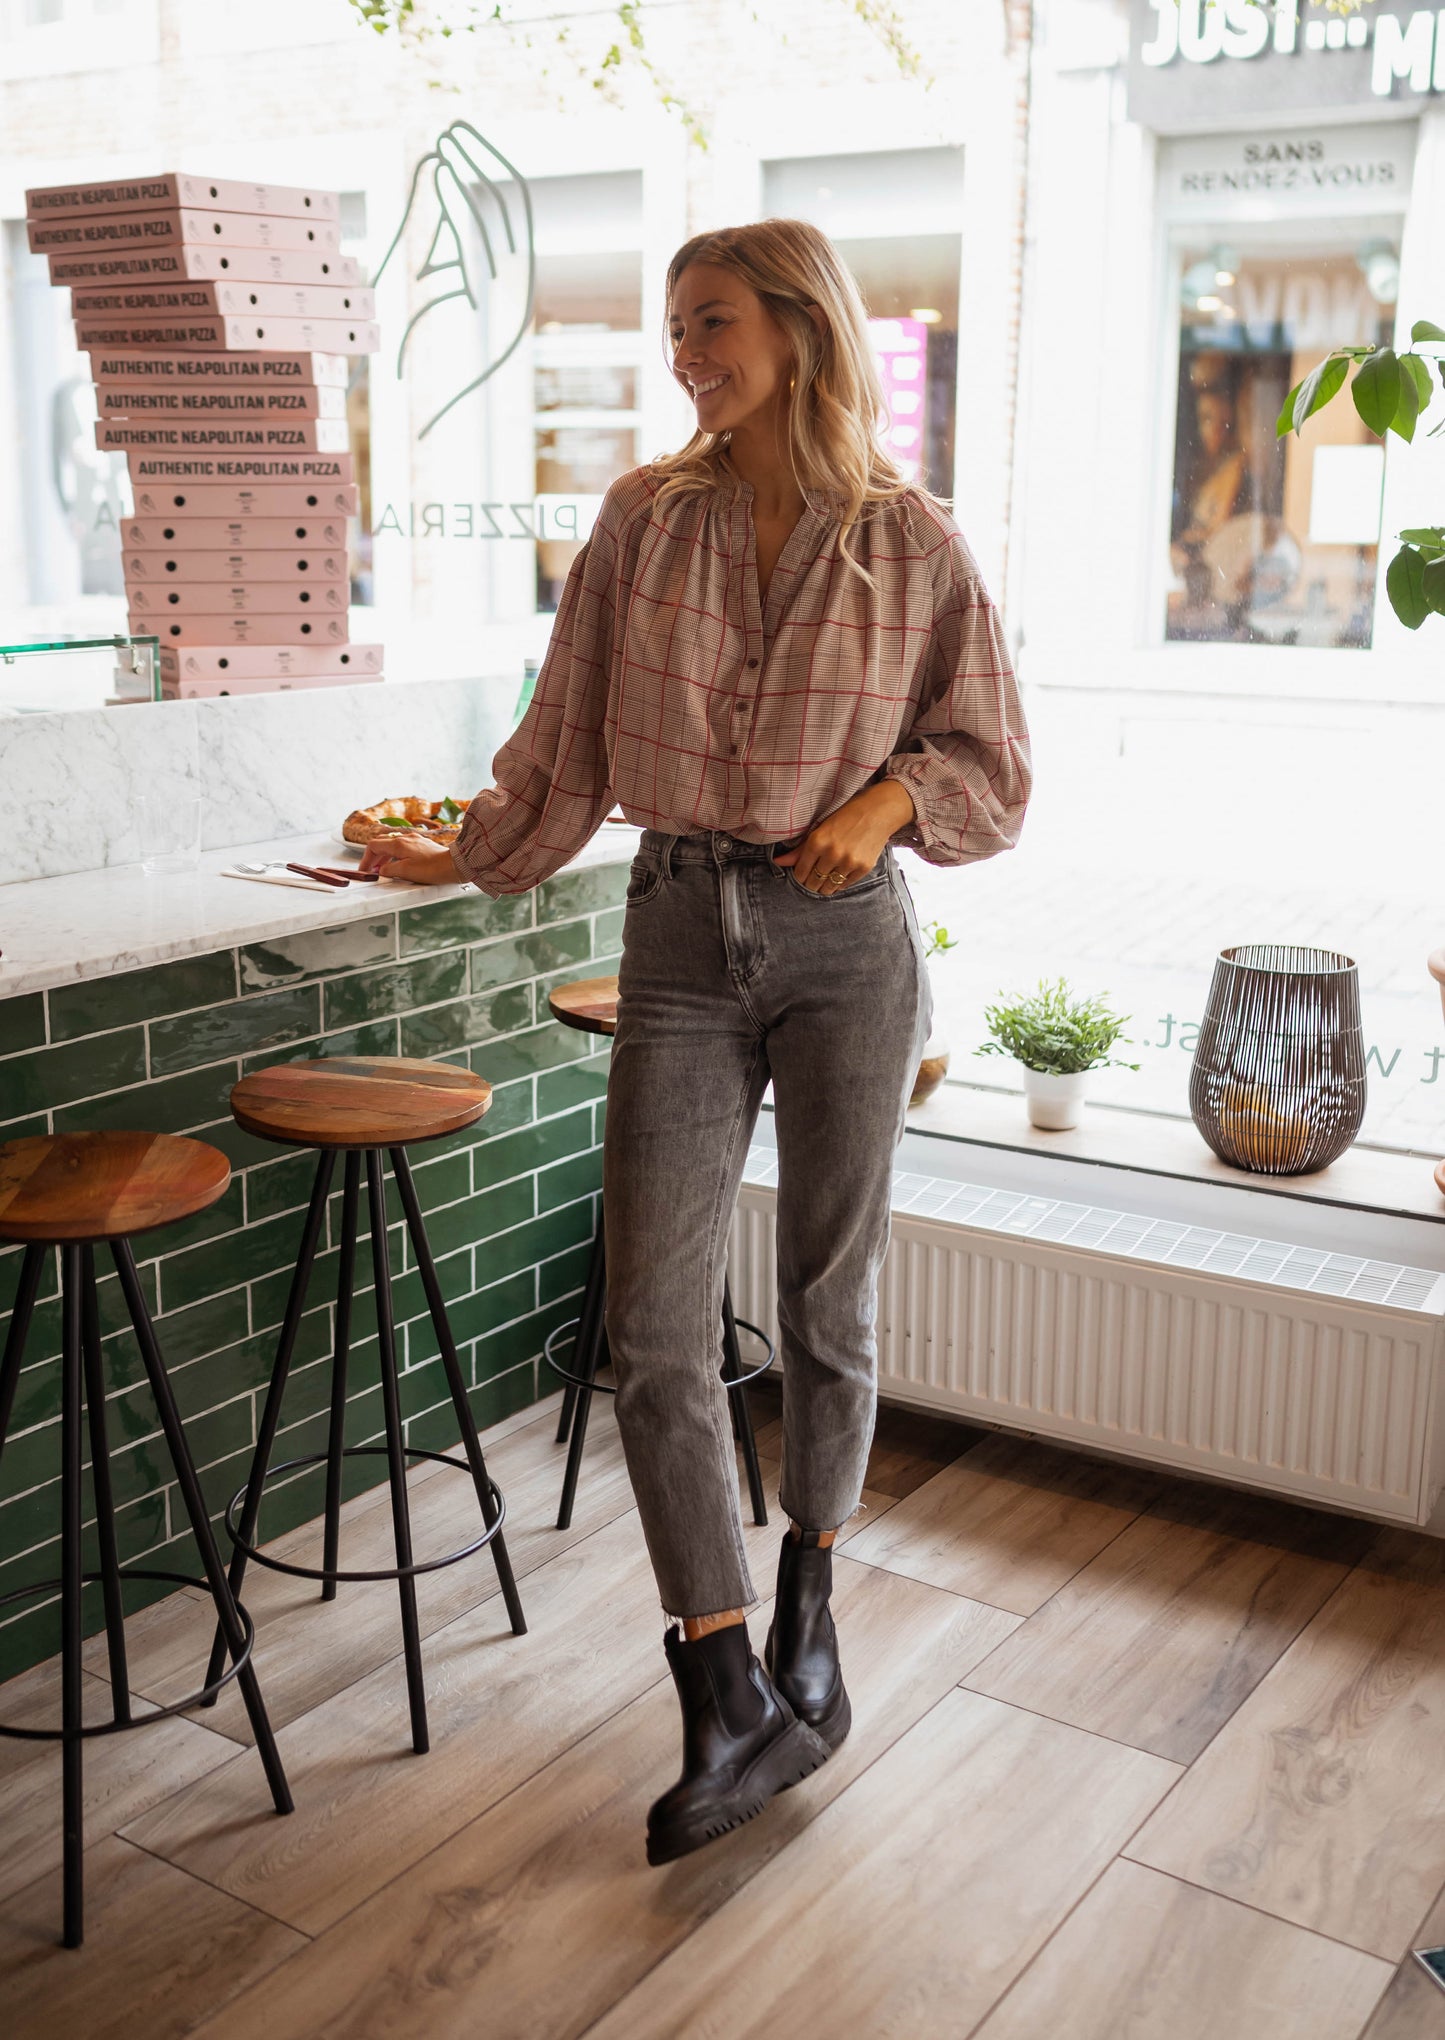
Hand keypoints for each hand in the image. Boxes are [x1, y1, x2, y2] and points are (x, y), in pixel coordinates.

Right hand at [357, 830, 461, 883]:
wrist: (455, 864)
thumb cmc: (433, 868)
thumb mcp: (405, 871)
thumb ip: (390, 870)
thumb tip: (382, 871)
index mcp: (398, 843)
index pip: (373, 846)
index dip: (366, 859)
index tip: (364, 870)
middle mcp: (406, 838)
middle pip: (382, 844)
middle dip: (374, 857)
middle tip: (371, 870)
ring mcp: (415, 841)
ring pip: (392, 846)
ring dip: (384, 857)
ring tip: (382, 870)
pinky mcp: (423, 846)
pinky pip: (403, 848)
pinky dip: (395, 856)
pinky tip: (398, 865)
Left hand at [773, 780, 914, 894]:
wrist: (878, 811)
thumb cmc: (846, 816)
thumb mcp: (820, 828)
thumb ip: (799, 849)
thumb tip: (777, 862)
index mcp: (817, 841)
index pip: (800, 872)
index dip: (799, 876)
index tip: (802, 874)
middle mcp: (832, 853)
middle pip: (813, 883)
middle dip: (811, 883)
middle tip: (814, 878)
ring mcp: (848, 862)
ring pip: (829, 887)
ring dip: (825, 886)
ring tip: (826, 878)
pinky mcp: (863, 868)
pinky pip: (845, 885)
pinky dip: (840, 883)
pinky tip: (840, 873)